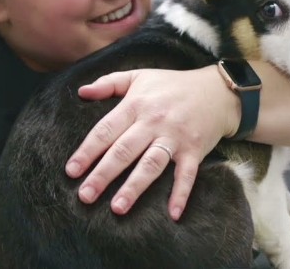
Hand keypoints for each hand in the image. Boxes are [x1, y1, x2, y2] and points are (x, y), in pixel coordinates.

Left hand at [66, 66, 239, 219]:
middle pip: (125, 150)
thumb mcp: (140, 76)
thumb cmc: (173, 85)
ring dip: (134, 186)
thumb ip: (108, 83)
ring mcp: (175, 137)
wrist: (218, 90)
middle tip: (85, 196)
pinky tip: (173, 213)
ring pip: (151, 164)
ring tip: (117, 207)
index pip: (106, 129)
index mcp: (137, 104)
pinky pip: (187, 174)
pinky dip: (181, 193)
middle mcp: (154, 121)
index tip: (71, 171)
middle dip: (103, 174)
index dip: (88, 151)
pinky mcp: (194, 150)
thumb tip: (80, 92)